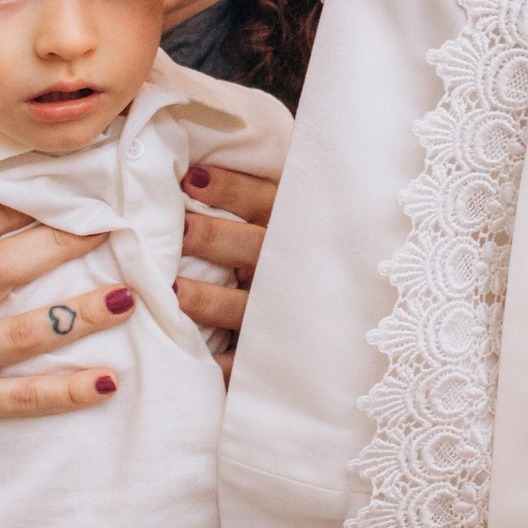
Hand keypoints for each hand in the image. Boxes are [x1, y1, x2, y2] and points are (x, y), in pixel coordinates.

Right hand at [0, 199, 136, 490]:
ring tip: (126, 299)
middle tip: (109, 229)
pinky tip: (107, 382)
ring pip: (23, 333)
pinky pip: (22, 398)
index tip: (56, 192)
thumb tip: (7, 219)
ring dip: (80, 314)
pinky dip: (68, 390)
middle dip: (59, 245)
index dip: (6, 207)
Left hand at [175, 163, 275, 380]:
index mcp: (292, 224)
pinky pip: (241, 364)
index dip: (228, 189)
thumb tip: (191, 162)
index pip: (261, 199)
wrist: (355, 309)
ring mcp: (278, 314)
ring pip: (240, 306)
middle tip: (178, 228)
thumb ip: (254, 187)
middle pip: (250, 249)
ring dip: (206, 299)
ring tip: (172, 292)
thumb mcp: (288, 209)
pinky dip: (215, 364)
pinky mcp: (268, 355)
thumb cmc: (296, 244)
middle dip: (213, 238)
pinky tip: (184, 354)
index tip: (189, 178)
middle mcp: (286, 267)